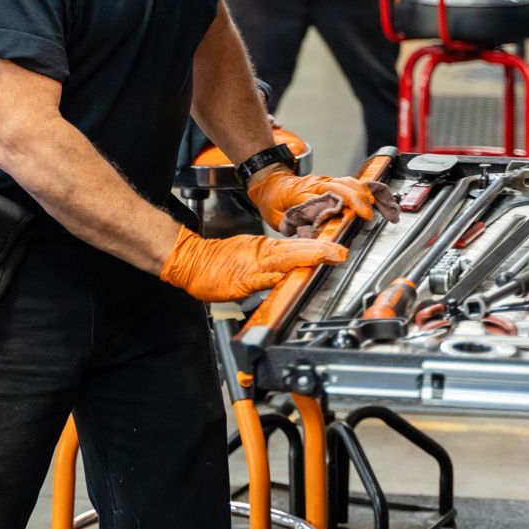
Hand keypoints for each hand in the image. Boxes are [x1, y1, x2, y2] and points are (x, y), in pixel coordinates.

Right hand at [159, 225, 346, 301]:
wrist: (188, 262)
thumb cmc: (217, 262)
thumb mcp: (248, 256)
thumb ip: (271, 263)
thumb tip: (296, 268)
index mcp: (265, 249)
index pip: (297, 247)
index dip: (318, 247)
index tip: (338, 249)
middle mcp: (262, 254)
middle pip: (296, 251)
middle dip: (320, 251)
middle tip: (340, 252)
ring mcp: (254, 267)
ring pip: (284, 260)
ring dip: (307, 258)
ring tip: (327, 256)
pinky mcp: (243, 281)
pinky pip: (264, 278)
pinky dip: (278, 276)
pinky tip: (291, 274)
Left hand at [247, 168, 400, 235]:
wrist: (270, 181)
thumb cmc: (273, 199)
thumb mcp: (278, 217)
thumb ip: (296, 226)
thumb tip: (314, 237)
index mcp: (303, 193)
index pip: (325, 198)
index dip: (339, 207)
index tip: (351, 216)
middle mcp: (320, 185)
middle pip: (345, 187)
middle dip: (359, 200)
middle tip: (369, 216)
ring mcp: (329, 183)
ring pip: (354, 184)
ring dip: (373, 196)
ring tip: (389, 211)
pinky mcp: (336, 184)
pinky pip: (357, 184)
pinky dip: (374, 191)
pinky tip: (386, 201)